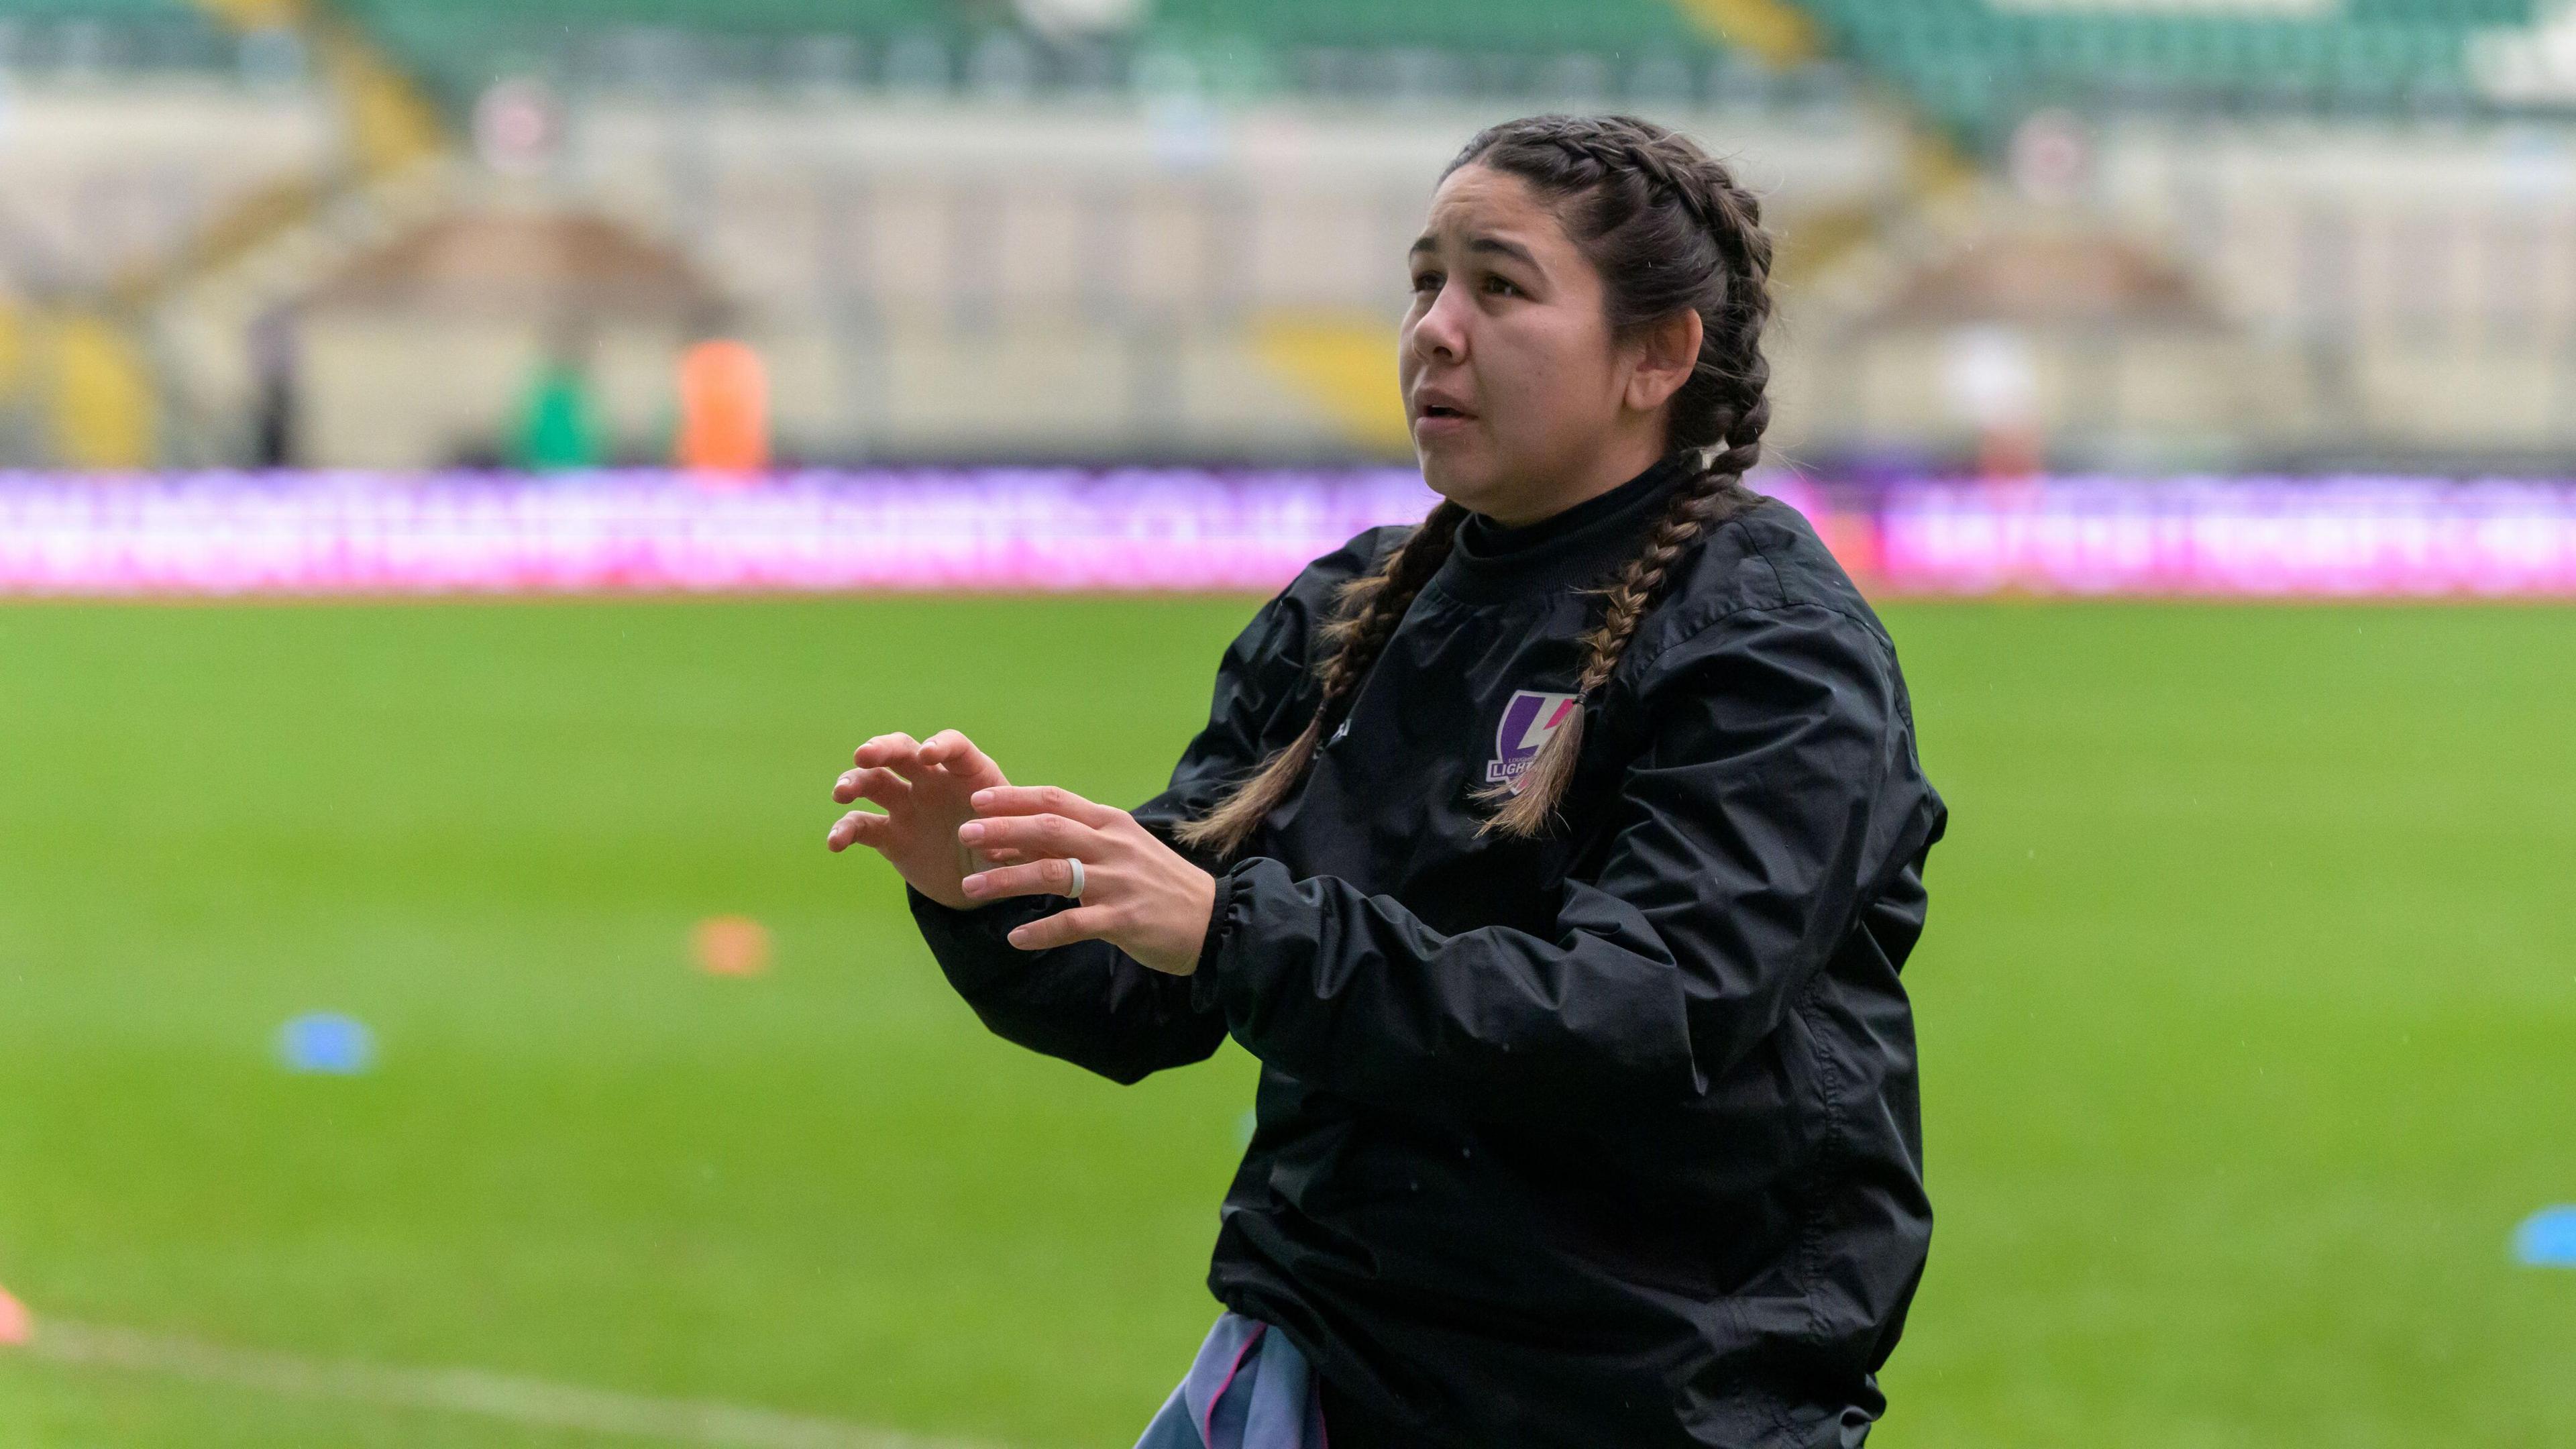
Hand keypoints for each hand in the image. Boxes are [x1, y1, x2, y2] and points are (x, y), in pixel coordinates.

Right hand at [825, 730, 1010, 910]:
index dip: (940, 746)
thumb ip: (1007, 840)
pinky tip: (834, 843)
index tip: (927, 755)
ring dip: (853, 780)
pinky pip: (861, 825)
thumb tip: (992, 840)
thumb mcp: (1018, 848)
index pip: (954, 747)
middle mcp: (933, 781)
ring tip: (841, 792)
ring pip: (874, 781)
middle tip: (863, 755)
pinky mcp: (887, 834)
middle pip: (903, 751)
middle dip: (882, 748)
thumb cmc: (1006, 854)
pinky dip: (844, 830)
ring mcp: (906, 805)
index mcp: (969, 775)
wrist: (980, 884)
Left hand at [957, 786, 1218, 975]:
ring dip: (1007, 879)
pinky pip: (1073, 924)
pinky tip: (1015, 937)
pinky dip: (1041, 931)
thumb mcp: (1123, 849)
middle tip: (964, 834)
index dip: (1014, 798)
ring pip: (1052, 874)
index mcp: (1111, 824)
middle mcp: (1113, 847)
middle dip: (1002, 830)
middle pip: (1048, 829)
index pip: (1056, 800)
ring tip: (971, 888)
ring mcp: (1118, 883)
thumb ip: (1080, 841)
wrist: (1213, 920)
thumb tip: (1020, 839)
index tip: (977, 799)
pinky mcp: (1123, 920)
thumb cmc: (1161, 884)